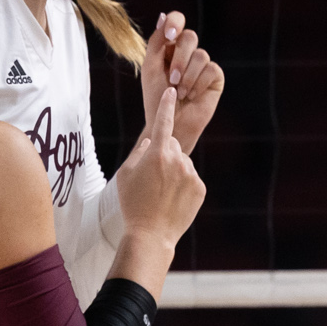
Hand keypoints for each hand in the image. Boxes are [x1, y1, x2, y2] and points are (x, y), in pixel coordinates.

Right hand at [113, 88, 206, 251]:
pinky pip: (190, 179)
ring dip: (173, 170)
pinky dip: (183, 185)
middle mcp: (178, 160)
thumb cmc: (133, 204)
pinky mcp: (200, 188)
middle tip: (151, 176)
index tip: (171, 91)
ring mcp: (191, 174)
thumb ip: (139, 152)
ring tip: (161, 192)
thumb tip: (151, 141)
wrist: (152, 234)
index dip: (166, 105)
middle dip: (163, 152)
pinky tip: (172, 200)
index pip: (163, 122)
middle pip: (171, 145)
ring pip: (182, 163)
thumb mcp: (126, 174)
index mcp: (157, 153)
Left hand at [140, 11, 223, 154]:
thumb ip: (156, 42)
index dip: (175, 22)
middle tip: (172, 79)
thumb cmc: (157, 98)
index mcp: (170, 46)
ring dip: (187, 76)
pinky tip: (191, 95)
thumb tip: (163, 16)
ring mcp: (203, 64)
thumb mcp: (151, 68)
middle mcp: (188, 52)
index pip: (177, 21)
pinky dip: (198, 84)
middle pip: (190, 37)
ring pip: (201, 55)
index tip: (169, 35)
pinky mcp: (215, 77)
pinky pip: (211, 69)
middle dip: (179, 59)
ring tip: (180, 92)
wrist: (169, 124)